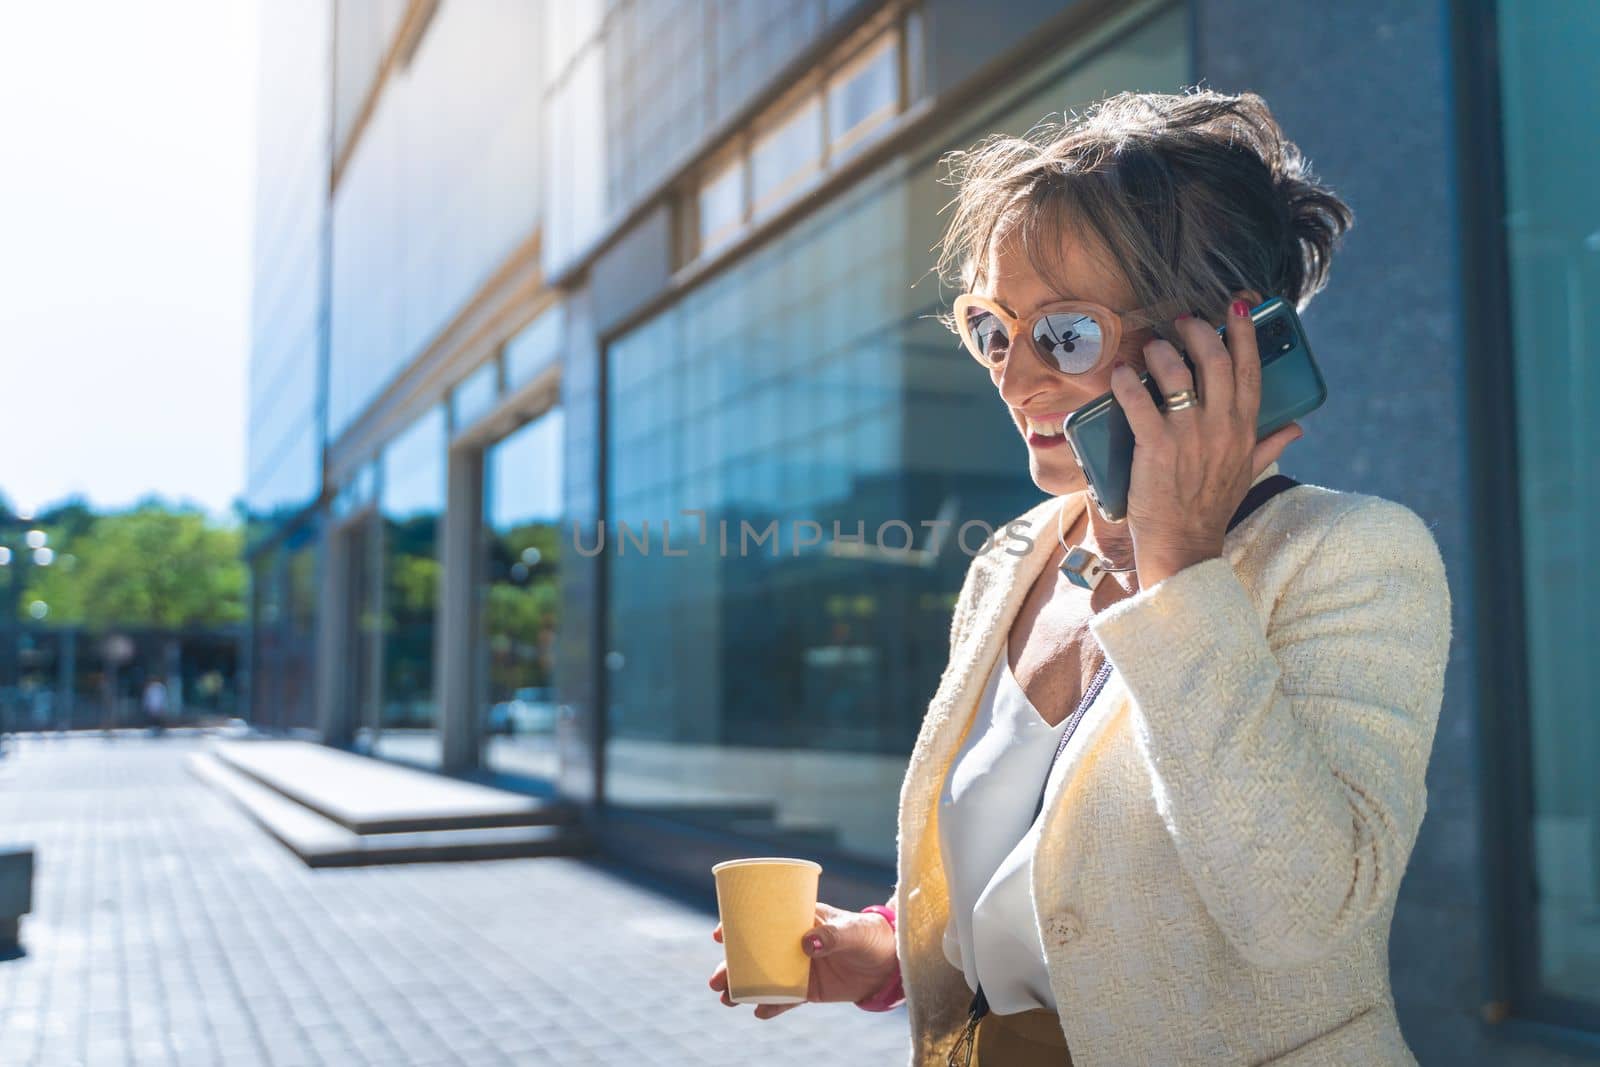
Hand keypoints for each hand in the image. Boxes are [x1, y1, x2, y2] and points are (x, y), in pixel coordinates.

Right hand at [707, 902, 897, 1020]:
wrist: (890, 962)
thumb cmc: (870, 934)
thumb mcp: (853, 930)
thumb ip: (832, 936)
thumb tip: (806, 943)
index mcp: (797, 919)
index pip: (761, 919)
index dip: (737, 925)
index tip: (719, 934)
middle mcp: (791, 943)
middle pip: (754, 954)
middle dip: (731, 965)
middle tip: (715, 979)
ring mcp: (798, 967)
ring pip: (763, 978)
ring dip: (742, 987)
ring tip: (726, 998)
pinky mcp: (808, 990)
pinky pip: (784, 999)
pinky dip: (771, 1006)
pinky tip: (758, 1012)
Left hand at [1108, 299, 1304, 587]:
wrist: (1184, 547)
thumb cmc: (1211, 508)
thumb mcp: (1248, 474)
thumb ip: (1270, 445)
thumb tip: (1297, 427)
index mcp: (1244, 429)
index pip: (1250, 369)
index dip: (1245, 332)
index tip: (1239, 304)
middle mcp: (1221, 427)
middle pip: (1215, 361)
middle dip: (1199, 331)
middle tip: (1184, 320)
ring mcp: (1189, 436)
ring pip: (1179, 375)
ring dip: (1163, 352)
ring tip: (1153, 345)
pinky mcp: (1156, 448)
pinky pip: (1140, 403)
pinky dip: (1128, 382)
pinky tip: (1121, 372)